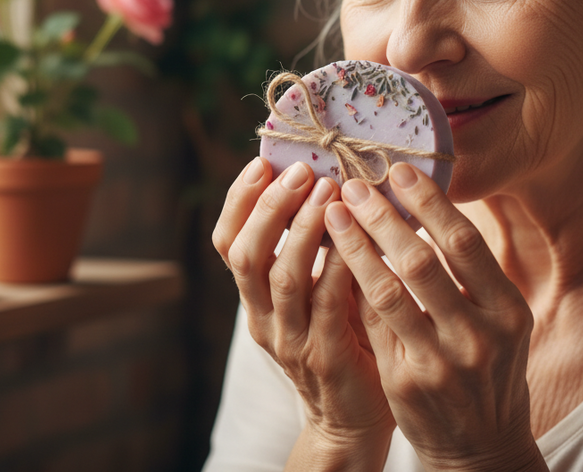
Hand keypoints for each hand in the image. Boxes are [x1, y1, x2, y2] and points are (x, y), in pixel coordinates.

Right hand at [212, 157, 395, 448]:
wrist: (352, 421)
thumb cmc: (343, 342)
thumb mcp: (318, 293)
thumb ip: (318, 250)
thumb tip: (333, 180)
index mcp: (255, 298)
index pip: (228, 243)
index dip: (239, 200)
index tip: (262, 161)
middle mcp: (263, 318)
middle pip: (246, 255)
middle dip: (269, 208)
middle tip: (300, 172)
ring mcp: (291, 340)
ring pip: (283, 278)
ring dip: (304, 230)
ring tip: (327, 192)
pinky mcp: (326, 358)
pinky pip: (327, 307)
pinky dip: (337, 268)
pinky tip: (354, 241)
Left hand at [325, 162, 545, 471]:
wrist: (481, 446)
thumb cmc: (488, 369)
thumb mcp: (501, 321)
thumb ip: (473, 274)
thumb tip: (426, 205)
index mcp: (508, 310)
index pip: (464, 243)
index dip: (429, 202)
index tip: (398, 170)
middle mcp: (479, 336)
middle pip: (422, 261)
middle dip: (383, 217)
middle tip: (353, 185)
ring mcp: (440, 363)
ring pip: (388, 292)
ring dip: (356, 247)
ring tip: (333, 215)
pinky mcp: (406, 383)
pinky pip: (372, 324)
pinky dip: (351, 287)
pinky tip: (332, 259)